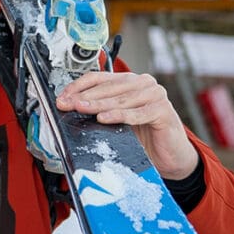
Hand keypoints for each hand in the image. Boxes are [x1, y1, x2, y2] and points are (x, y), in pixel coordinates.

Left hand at [55, 72, 199, 179]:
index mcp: (129, 81)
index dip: (78, 86)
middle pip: (108, 87)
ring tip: (82, 108)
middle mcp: (143, 83)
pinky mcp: (163, 110)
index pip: (98, 78)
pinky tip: (106, 118)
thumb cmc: (143, 135)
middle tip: (68, 103)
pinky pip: (138, 113)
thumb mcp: (116, 120)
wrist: (170, 156)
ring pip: (121, 99)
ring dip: (99, 104)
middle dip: (84, 96)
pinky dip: (120, 116)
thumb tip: (70, 106)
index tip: (63, 97)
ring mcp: (155, 94)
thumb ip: (99, 110)